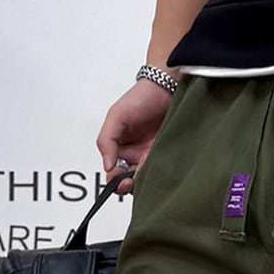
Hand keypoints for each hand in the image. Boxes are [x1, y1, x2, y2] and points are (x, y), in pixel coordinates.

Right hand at [95, 78, 176, 195]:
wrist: (167, 88)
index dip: (114, 179)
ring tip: (142, 176)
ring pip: (145, 179)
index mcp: (119, 147)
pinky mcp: (167, 156)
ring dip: (142, 182)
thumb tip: (107, 166)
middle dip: (127, 185)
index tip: (118, 179)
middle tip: (128, 182)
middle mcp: (135, 154)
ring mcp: (151, 156)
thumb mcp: (116, 116)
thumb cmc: (141, 97)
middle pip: (129, 180)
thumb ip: (106, 141)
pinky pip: (161, 172)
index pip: (113, 172)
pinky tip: (156, 172)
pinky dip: (159, 175)